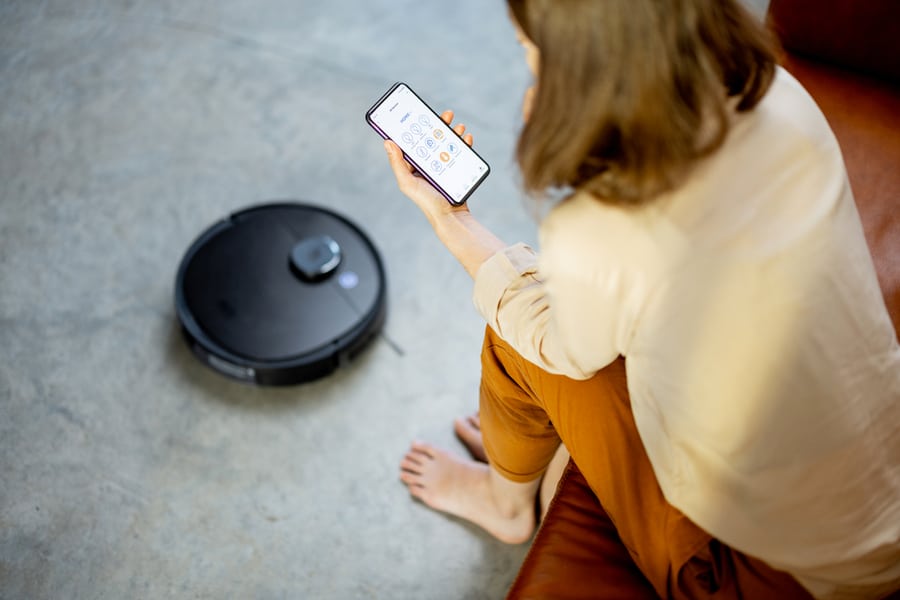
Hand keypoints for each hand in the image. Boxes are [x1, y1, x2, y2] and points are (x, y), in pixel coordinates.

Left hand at [384, 109, 475, 226]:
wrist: (451, 217)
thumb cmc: (426, 202)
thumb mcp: (408, 182)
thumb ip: (397, 163)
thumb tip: (387, 142)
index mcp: (413, 165)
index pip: (413, 141)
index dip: (416, 127)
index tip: (420, 114)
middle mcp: (427, 164)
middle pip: (433, 139)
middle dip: (440, 126)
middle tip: (447, 114)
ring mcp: (443, 166)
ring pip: (448, 143)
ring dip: (454, 132)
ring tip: (459, 126)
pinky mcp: (456, 170)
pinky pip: (460, 153)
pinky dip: (465, 144)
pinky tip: (467, 138)